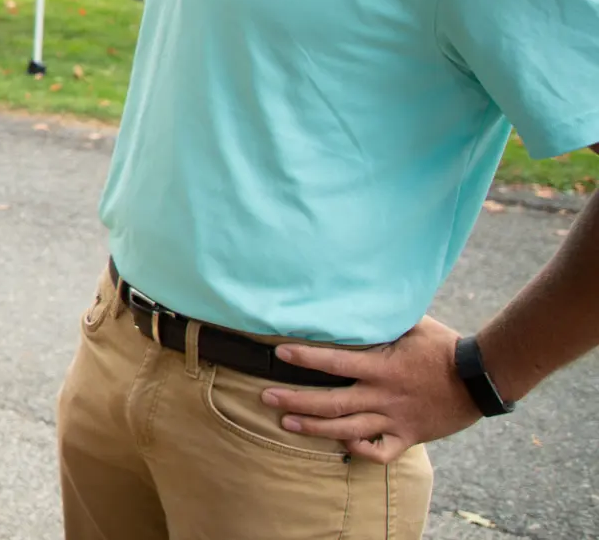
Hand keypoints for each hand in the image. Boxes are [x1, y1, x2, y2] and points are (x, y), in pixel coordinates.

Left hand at [260, 317, 480, 463]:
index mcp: (382, 367)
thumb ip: (381, 317)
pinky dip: (359, 452)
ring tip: (286, 422)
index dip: (305, 358)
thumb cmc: (444, 347)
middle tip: (266, 396)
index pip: (335, 362)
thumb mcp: (412, 325)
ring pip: (348, 430)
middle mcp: (384, 396)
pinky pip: (380, 453)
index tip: (279, 353)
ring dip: (314, 428)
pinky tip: (341, 444)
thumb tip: (356, 294)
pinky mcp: (409, 437)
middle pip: (332, 403)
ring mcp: (395, 419)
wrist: (481, 380)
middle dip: (295, 400)